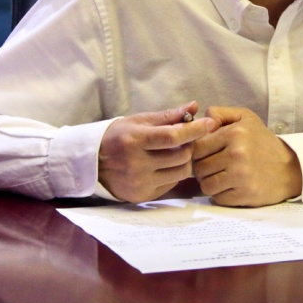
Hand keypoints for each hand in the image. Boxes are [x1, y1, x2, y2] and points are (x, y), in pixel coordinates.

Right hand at [98, 103, 216, 202]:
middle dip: (190, 145)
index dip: (194, 130)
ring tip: (176, 152)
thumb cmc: (119, 137)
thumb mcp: (139, 121)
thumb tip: (194, 106)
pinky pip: (171, 184)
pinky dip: (173, 174)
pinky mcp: (142, 196)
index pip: (172, 136)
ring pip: (181, 172)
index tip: (209, 123)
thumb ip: (168, 116)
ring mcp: (139, 182)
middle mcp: (136, 164)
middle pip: (181, 156)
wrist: (93, 163)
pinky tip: (164, 165)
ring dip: (184, 161)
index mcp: (135, 140)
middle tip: (186, 139)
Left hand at [192, 106, 302, 206]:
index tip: (206, 154)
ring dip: (210, 183)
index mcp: (234, 134)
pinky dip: (221, 195)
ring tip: (221, 177)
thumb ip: (220, 113)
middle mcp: (237, 154)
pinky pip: (218, 198)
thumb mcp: (246, 118)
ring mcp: (241, 176)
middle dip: (202, 169)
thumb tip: (201, 122)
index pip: (197, 147)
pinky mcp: (245, 195)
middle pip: (199, 168)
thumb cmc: (263, 142)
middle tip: (213, 167)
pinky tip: (231, 187)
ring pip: (206, 185)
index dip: (197, 152)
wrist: (291, 168)